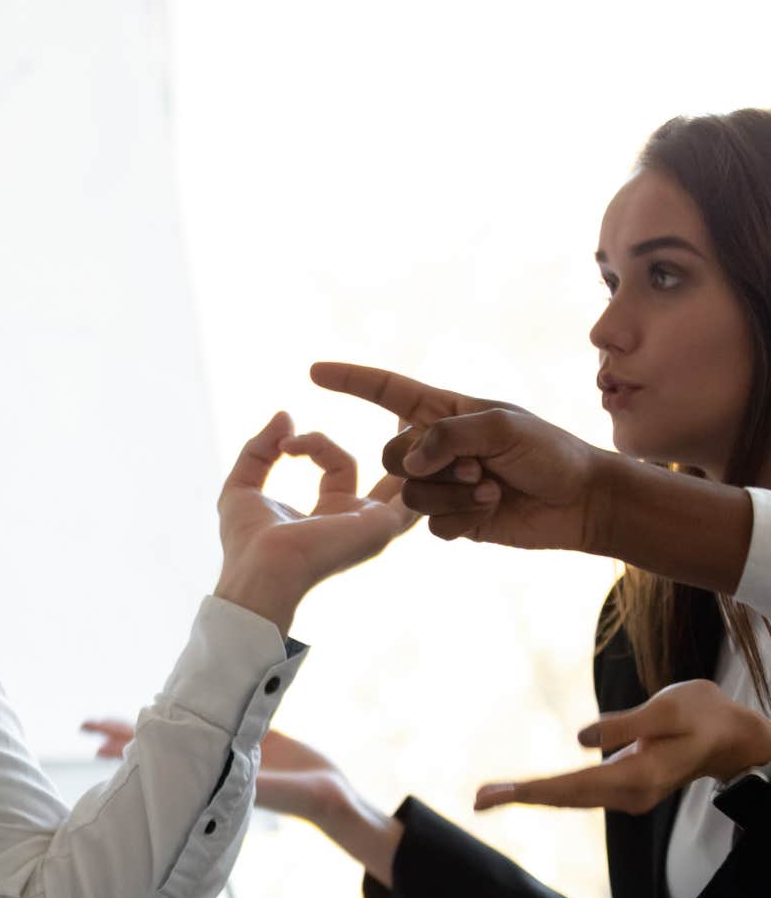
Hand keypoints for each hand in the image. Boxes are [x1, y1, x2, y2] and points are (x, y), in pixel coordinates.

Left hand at [81, 719, 404, 883]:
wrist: (334, 800)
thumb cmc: (307, 797)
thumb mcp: (277, 789)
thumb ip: (254, 780)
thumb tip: (228, 770)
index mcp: (209, 777)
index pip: (157, 760)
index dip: (126, 748)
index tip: (95, 745)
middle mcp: (208, 765)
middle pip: (153, 743)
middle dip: (119, 733)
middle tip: (84, 724)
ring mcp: (223, 752)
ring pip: (175, 731)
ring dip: (147, 722)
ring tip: (115, 716)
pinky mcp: (242, 740)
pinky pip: (205, 721)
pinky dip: (186, 710)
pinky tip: (168, 700)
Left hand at [213, 412, 417, 632]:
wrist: (260, 568)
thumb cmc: (247, 541)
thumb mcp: (242, 486)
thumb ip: (259, 450)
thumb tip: (284, 415)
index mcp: (328, 512)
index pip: (334, 462)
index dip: (313, 442)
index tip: (284, 443)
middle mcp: (356, 519)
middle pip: (385, 473)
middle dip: (398, 442)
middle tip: (404, 408)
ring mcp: (373, 523)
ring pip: (405, 479)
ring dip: (412, 449)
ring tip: (417, 414)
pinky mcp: (381, 524)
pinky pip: (412, 494)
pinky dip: (417, 467)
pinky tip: (417, 437)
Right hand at [310, 362, 608, 546]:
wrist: (583, 502)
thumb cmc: (551, 453)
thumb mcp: (502, 428)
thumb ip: (447, 435)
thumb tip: (409, 463)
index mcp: (445, 413)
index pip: (386, 392)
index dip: (350, 381)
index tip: (314, 372)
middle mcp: (437, 447)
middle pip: (389, 455)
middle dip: (427, 466)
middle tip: (475, 469)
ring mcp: (442, 485)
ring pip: (408, 494)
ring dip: (452, 495)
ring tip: (491, 490)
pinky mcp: (452, 519)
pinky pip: (428, 525)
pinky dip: (460, 519)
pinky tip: (492, 511)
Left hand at [475, 679, 770, 814]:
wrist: (733, 738)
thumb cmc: (702, 715)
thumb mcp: (669, 708)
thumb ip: (626, 725)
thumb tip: (582, 738)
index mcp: (640, 775)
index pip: (577, 785)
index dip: (536, 790)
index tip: (501, 795)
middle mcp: (632, 793)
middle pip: (567, 797)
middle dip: (521, 798)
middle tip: (478, 800)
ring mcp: (629, 795)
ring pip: (571, 798)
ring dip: (530, 797)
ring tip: (487, 797)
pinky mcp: (626, 787)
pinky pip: (580, 792)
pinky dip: (550, 791)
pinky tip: (524, 791)